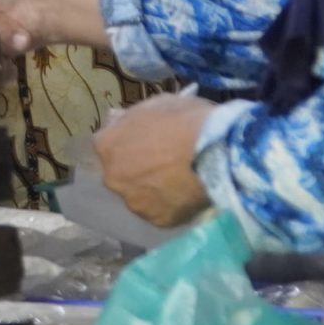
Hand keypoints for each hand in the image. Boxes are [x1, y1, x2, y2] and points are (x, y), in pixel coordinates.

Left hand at [92, 92, 216, 227]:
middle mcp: (112, 177)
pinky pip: (161, 211)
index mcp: (107, 145)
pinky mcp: (157, 220)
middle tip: (163, 163)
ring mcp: (134, 202)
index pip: (108, 145)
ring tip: (178, 182)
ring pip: (139, 196)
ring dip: (152, 190)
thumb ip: (132, 117)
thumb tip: (119, 121)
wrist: (217, 152)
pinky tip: (187, 195)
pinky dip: (171, 205)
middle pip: (120, 174)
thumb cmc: (186, 120)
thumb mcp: (157, 104)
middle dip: (136, 169)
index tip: (146, 142)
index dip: (127, 143)